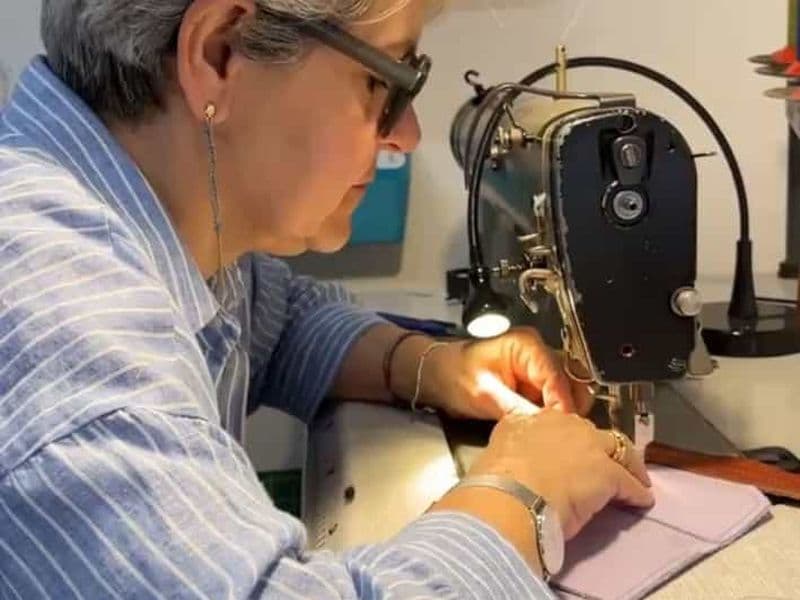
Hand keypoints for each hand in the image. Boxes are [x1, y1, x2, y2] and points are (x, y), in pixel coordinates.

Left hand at [422, 327, 593, 419]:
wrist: (438, 375)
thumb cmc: (454, 375)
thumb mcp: (485, 394)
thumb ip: (519, 409)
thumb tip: (548, 425)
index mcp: (527, 345)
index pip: (557, 377)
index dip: (562, 405)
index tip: (563, 430)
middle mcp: (539, 351)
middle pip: (572, 382)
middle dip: (569, 409)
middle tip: (563, 436)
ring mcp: (540, 366)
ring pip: (569, 391)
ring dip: (564, 412)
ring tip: (554, 434)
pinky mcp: (536, 381)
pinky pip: (556, 398)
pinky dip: (554, 413)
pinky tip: (546, 430)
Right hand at [469, 410, 653, 539]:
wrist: (508, 497)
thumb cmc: (495, 482)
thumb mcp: (497, 451)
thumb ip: (512, 447)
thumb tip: (516, 457)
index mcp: (533, 419)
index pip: (561, 425)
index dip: (570, 439)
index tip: (573, 452)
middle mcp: (564, 425)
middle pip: (593, 433)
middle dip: (601, 448)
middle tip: (604, 463)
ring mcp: (589, 446)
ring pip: (619, 450)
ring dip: (627, 465)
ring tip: (633, 479)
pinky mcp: (607, 473)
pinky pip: (629, 482)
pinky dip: (636, 492)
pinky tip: (640, 500)